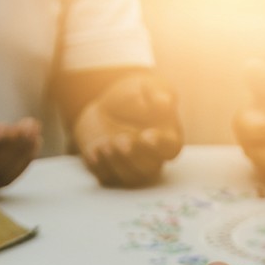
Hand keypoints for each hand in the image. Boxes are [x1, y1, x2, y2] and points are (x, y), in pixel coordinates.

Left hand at [74, 73, 182, 187]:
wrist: (104, 107)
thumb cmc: (132, 95)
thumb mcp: (144, 86)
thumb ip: (157, 92)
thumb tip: (164, 103)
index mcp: (168, 136)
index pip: (170, 148)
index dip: (159, 145)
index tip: (146, 136)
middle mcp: (152, 157)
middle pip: (150, 168)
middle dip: (134, 156)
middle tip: (120, 139)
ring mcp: (131, 167)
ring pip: (129, 177)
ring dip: (117, 163)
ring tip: (105, 143)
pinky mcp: (111, 172)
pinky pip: (107, 178)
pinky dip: (100, 167)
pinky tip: (94, 152)